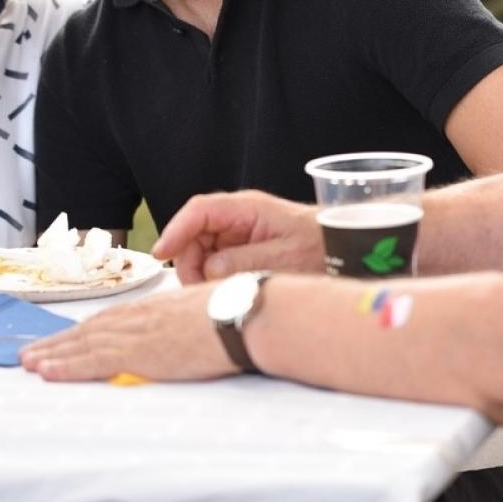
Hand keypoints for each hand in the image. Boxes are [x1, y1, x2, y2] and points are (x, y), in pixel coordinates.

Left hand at [21, 283, 230, 381]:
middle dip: (59, 342)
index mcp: (158, 307)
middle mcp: (142, 316)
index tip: (65, 337)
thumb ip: (190, 324)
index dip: (84, 329)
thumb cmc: (241, 313)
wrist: (248, 315)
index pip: (112, 318)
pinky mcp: (139, 352)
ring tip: (28, 362)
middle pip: (90, 329)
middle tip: (30, 353)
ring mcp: (138, 333)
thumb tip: (190, 335)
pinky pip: (93, 360)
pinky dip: (66, 366)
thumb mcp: (209, 312)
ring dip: (53, 353)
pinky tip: (47, 371)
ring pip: (84, 343)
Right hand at [152, 189, 323, 283]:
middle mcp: (238, 217)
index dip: (176, 230)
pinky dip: (212, 277)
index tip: (161, 253)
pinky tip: (224, 290)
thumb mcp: (285, 257)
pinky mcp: (241, 248)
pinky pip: (214, 260)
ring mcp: (238, 232)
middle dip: (189, 261)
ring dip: (200, 272)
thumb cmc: (320, 247)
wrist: (342, 248)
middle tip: (198, 290)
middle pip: (193, 233)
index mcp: (248, 208)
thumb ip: (246, 261)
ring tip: (216, 293)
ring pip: (200, 249)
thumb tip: (211, 268)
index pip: (200, 211)